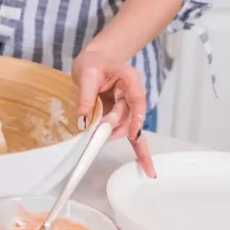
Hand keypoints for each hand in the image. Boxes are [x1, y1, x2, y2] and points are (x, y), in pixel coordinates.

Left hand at [72, 47, 155, 177]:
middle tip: (96, 132)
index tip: (132, 132)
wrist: (94, 60)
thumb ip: (86, 97)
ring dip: (113, 135)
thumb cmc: (93, 63)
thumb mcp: (87, 74)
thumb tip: (82, 121)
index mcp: (130, 80)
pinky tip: (147, 169)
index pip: (137, 100)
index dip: (136, 117)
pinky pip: (131, 134)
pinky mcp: (122, 116)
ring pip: (128, 128)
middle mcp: (133, 95)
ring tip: (97, 139)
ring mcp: (129, 107)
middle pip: (130, 117)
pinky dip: (138, 151)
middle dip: (114, 127)